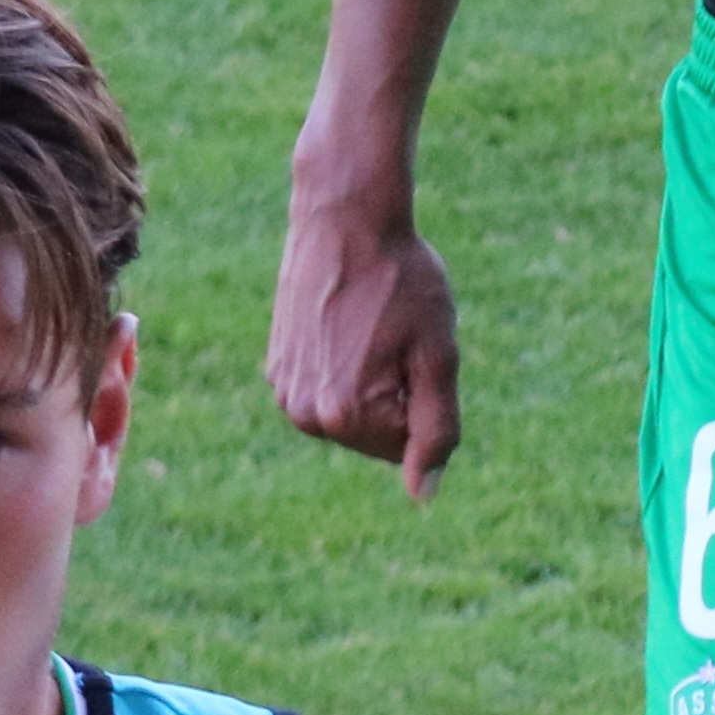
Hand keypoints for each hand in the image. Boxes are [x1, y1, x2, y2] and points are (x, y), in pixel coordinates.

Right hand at [265, 179, 461, 497]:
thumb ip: (436, 430)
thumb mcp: (437, 356)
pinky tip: (346, 320)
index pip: (409, 445)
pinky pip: (328, 385)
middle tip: (394, 333)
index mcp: (346, 417)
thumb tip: (422, 494)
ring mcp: (284, 391)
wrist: (346, 220)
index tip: (413, 348)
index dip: (426, 395)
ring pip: (353, 410)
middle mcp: (305, 415)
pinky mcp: (277, 365)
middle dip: (398, 391)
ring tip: (370, 325)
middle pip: (377, 433)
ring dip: (372, 378)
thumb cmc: (402, 281)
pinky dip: (345, 362)